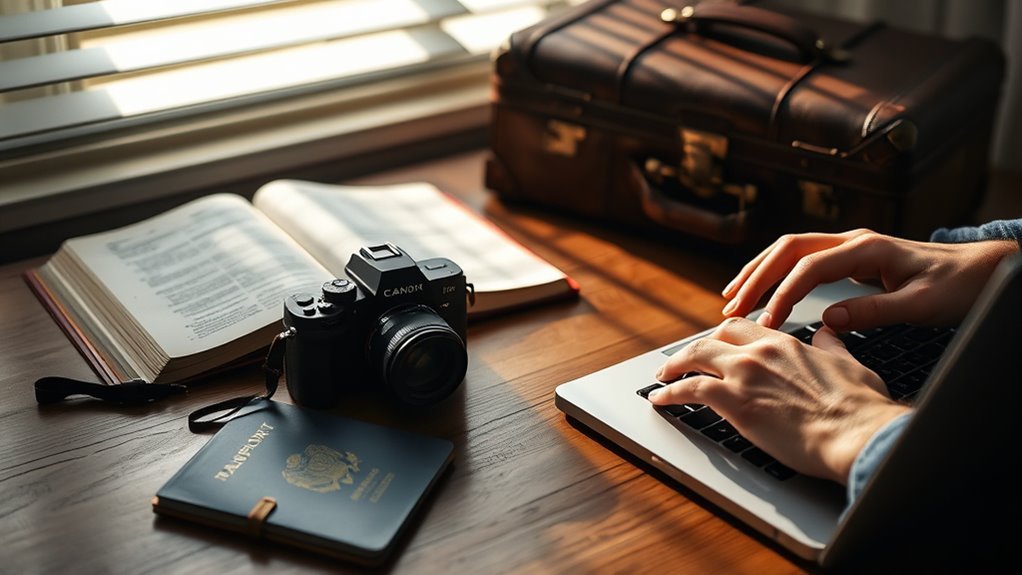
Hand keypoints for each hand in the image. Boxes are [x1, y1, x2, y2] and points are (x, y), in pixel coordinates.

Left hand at [649, 317, 909, 484]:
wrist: (856, 433)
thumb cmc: (859, 408)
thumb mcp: (849, 364)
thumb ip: (831, 346)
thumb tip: (828, 332)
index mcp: (786, 343)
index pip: (743, 328)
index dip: (723, 336)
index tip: (715, 345)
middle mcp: (760, 352)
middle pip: (713, 337)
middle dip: (693, 349)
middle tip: (681, 360)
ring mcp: (744, 374)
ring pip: (694, 357)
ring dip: (673, 367)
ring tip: (662, 377)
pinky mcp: (733, 401)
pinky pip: (689, 389)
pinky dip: (670, 392)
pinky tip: (660, 399)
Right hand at [719, 229, 1017, 330]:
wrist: (981, 269)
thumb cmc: (957, 286)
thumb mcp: (921, 305)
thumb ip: (874, 311)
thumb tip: (828, 320)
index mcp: (866, 249)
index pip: (808, 268)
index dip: (782, 295)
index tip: (765, 325)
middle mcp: (852, 241)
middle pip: (787, 250)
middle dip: (755, 278)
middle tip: (730, 309)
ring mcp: (849, 246)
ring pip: (790, 251)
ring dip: (758, 272)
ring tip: (731, 298)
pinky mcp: (850, 257)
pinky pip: (802, 260)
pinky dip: (776, 274)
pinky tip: (762, 291)